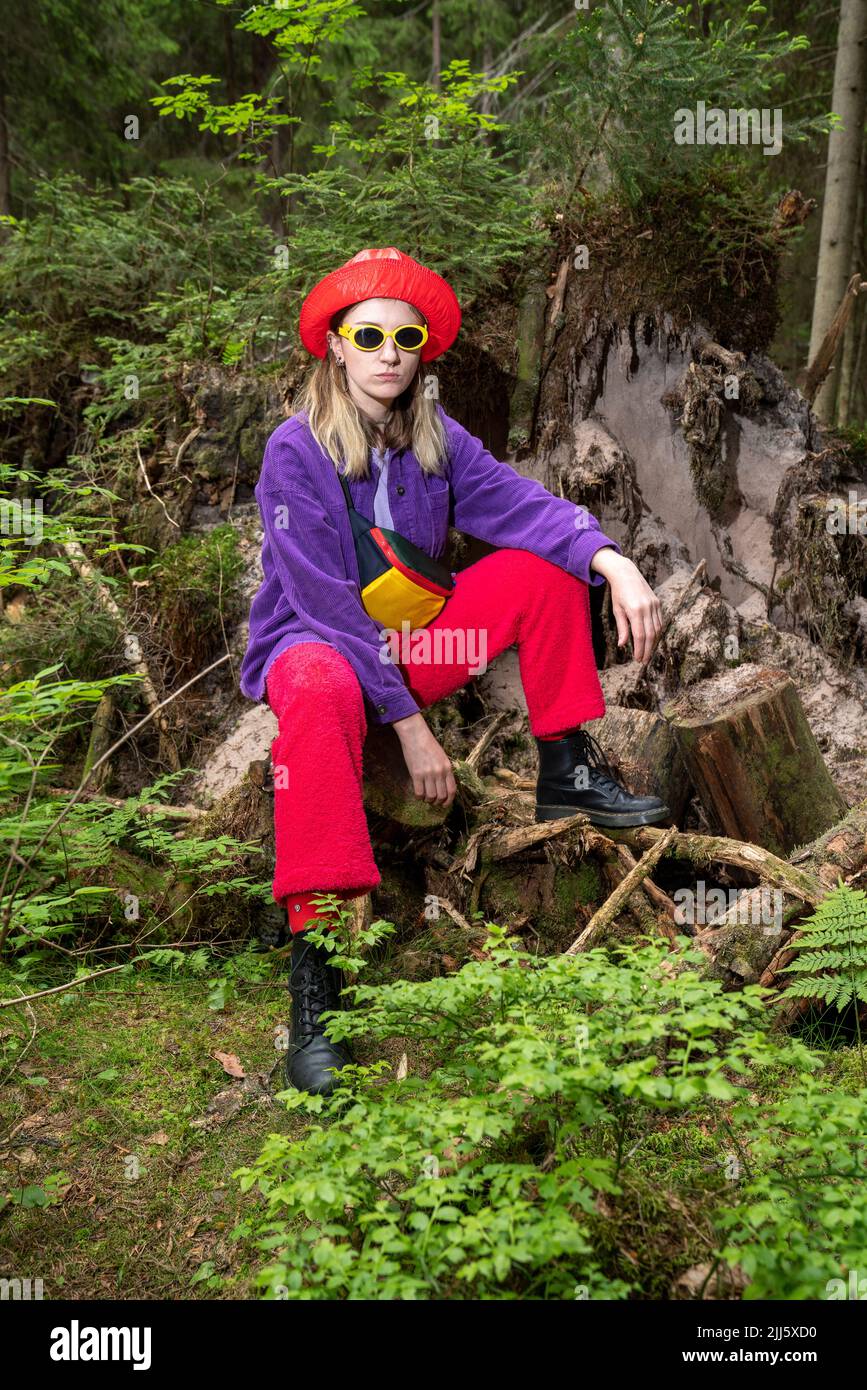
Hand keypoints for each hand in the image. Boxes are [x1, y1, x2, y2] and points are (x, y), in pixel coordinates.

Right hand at [392, 713, 456, 805]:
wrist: (416, 735)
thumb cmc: (429, 745)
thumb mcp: (442, 757)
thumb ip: (444, 771)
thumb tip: (443, 786)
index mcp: (448, 768)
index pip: (452, 790)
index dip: (449, 801)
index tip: (444, 804)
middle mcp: (439, 772)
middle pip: (441, 796)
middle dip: (437, 802)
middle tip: (433, 801)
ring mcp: (428, 774)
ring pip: (430, 796)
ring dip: (428, 800)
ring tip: (425, 797)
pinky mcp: (416, 774)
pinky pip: (419, 792)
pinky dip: (419, 797)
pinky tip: (418, 794)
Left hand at [589, 548, 662, 664]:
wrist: (626, 573)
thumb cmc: (618, 593)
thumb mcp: (617, 610)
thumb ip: (622, 628)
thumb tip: (622, 645)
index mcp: (635, 611)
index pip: (640, 635)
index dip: (640, 649)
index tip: (638, 659)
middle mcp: (647, 608)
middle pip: (650, 635)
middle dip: (648, 650)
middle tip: (644, 660)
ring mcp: (654, 605)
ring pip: (657, 629)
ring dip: (653, 642)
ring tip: (647, 652)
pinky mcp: (658, 602)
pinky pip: (659, 621)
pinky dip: (656, 631)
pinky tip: (651, 639)